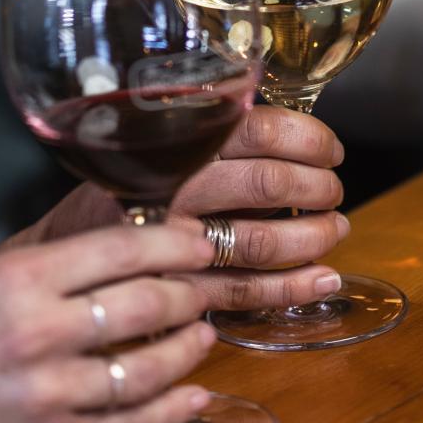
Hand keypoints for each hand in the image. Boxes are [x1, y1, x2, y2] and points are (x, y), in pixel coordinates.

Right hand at [0, 219, 217, 422]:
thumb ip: (59, 252)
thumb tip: (130, 227)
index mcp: (24, 277)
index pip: (120, 250)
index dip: (174, 245)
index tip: (202, 243)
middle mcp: (39, 331)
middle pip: (143, 306)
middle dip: (188, 295)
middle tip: (206, 288)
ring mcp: (47, 390)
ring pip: (143, 369)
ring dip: (186, 351)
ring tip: (204, 336)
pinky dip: (170, 411)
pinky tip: (195, 397)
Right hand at [169, 105, 349, 311]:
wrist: (87, 238)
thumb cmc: (151, 184)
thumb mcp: (181, 144)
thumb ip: (231, 137)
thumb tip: (304, 136)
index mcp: (189, 145)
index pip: (261, 130)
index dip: (310, 139)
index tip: (331, 151)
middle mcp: (183, 189)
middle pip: (268, 183)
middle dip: (318, 188)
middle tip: (334, 192)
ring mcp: (182, 243)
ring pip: (263, 242)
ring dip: (314, 237)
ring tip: (336, 229)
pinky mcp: (184, 287)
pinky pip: (247, 292)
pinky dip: (295, 287)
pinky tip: (323, 278)